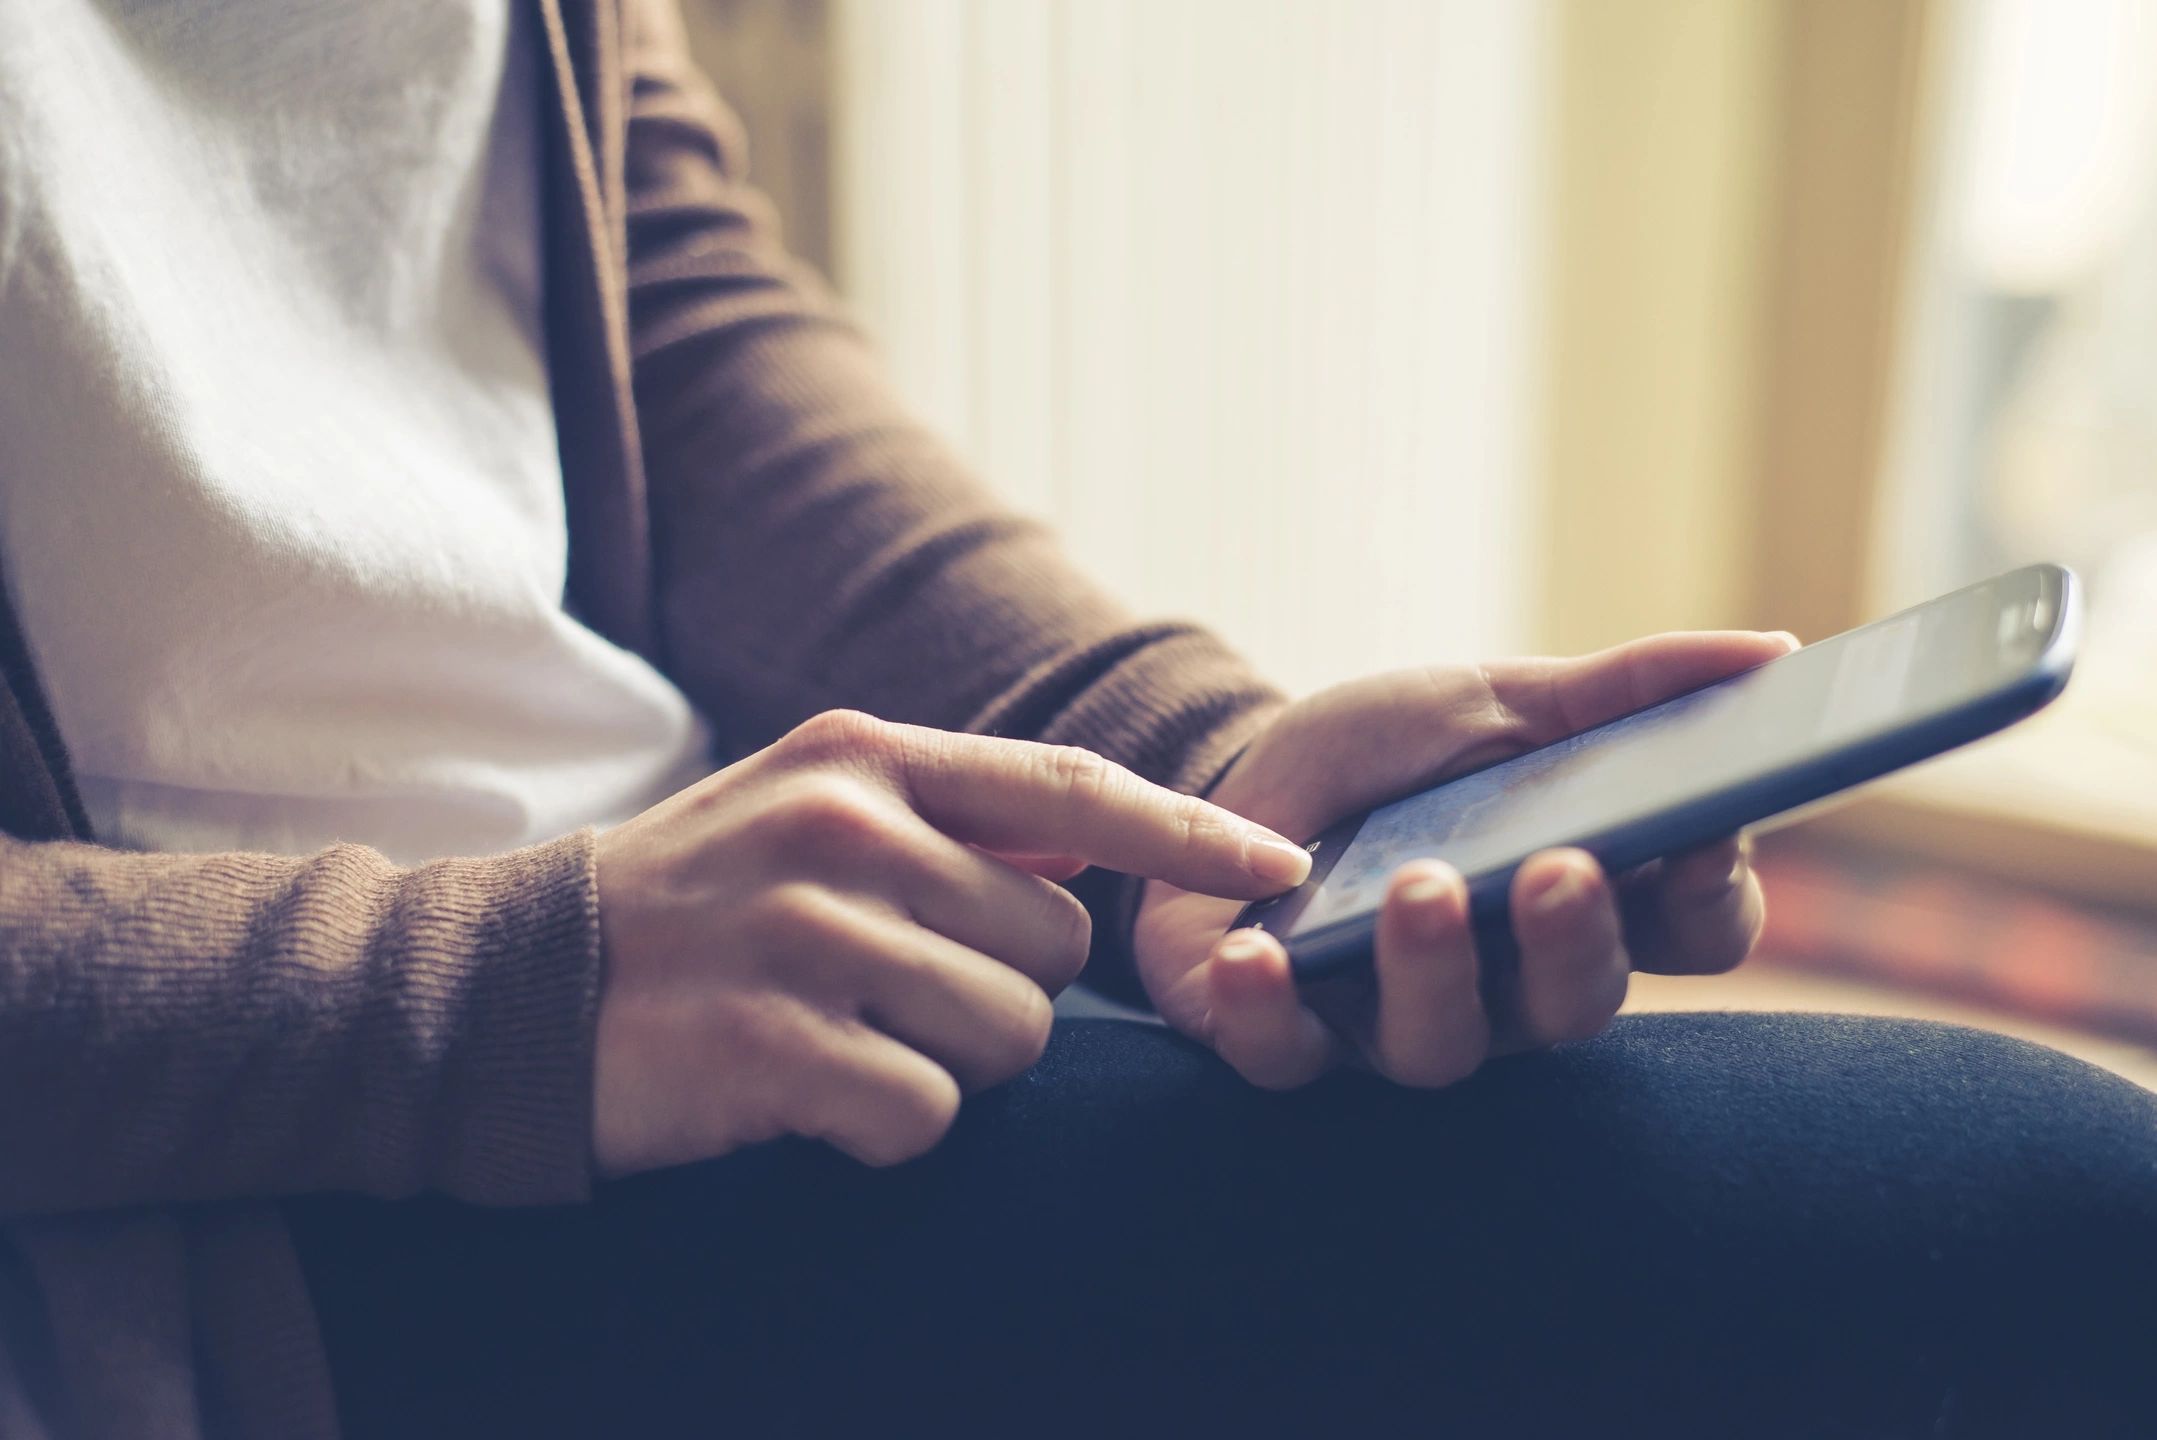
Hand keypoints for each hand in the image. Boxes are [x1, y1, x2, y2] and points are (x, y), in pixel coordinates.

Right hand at [591, 709, 1311, 1174]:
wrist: (500, 991)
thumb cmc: (683, 909)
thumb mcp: (804, 812)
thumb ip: (944, 821)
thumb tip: (1092, 862)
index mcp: (864, 758)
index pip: (1071, 789)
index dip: (1189, 833)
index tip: (1286, 865)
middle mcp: (846, 829)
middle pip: (1053, 946)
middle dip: (998, 991)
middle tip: (880, 994)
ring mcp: (806, 933)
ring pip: (1007, 1036)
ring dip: (941, 1063)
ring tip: (832, 1036)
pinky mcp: (770, 1045)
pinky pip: (927, 1113)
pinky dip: (883, 1127)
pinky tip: (800, 1095)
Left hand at [1133, 631, 1797, 1089]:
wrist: (1239, 782)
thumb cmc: (1391, 757)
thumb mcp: (1497, 702)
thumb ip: (1626, 689)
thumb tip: (1776, 651)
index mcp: (1587, 904)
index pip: (1693, 931)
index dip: (1709, 894)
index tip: (1703, 832)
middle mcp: (1509, 988)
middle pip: (1576, 1001)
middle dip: (1574, 939)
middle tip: (1556, 868)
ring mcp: (1396, 1025)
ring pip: (1441, 1045)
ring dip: (1431, 966)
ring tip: (1418, 885)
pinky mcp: (1283, 1040)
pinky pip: (1282, 1054)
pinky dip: (1266, 1009)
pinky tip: (1254, 952)